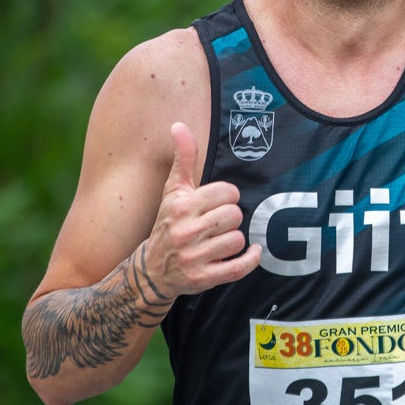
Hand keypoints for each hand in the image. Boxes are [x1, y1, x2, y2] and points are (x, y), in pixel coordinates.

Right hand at [143, 122, 262, 297]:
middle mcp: (185, 232)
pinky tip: (253, 252)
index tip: (219, 202)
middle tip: (218, 224)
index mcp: (181, 206)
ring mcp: (193, 257)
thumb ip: (182, 158)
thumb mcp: (173, 191)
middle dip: (231, 218)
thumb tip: (178, 125)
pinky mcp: (202, 279)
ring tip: (220, 240)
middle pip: (234, 215)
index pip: (227, 192)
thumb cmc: (169, 223)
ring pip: (238, 240)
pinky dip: (251, 259)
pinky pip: (239, 267)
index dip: (228, 196)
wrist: (151, 270)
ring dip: (235, 240)